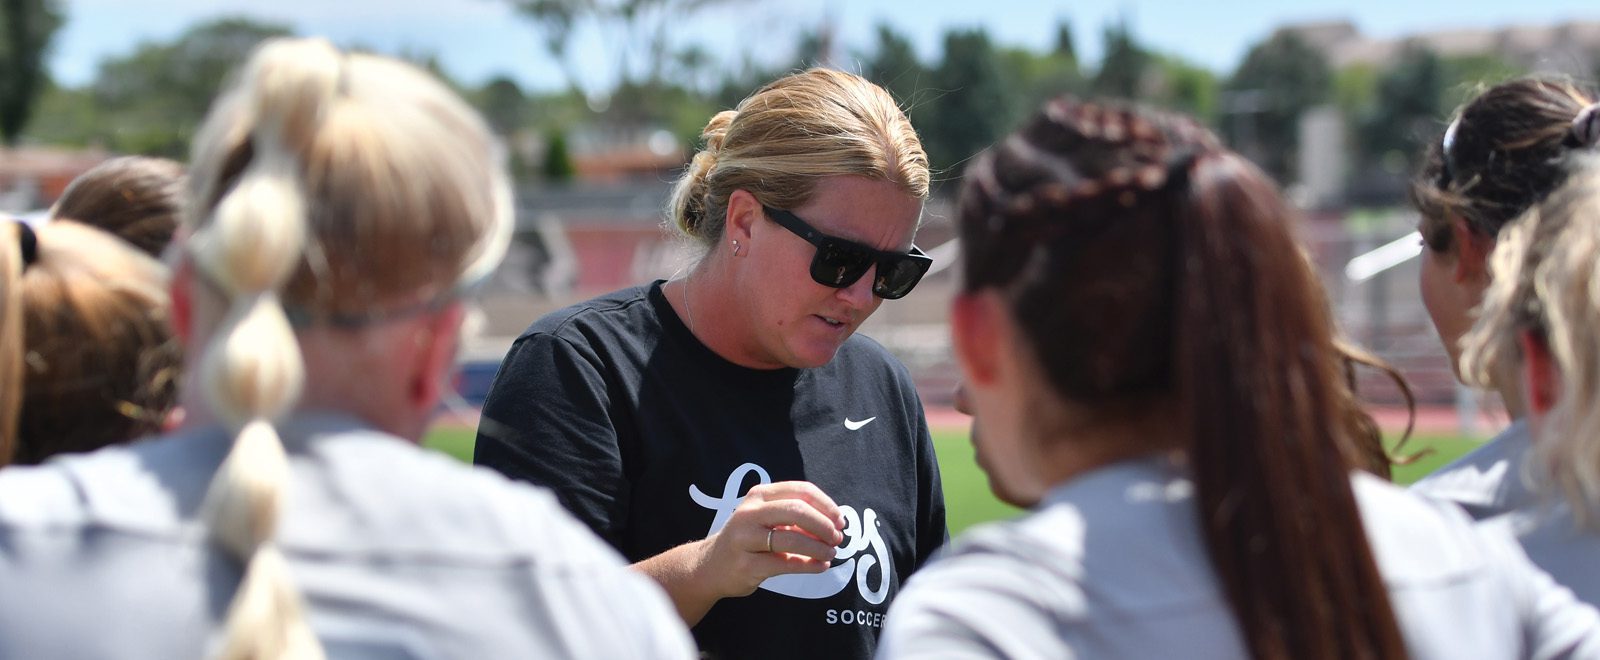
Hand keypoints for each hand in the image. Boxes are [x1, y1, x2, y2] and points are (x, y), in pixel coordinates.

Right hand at [698, 480, 845, 598]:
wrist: (710, 566)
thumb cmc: (748, 539)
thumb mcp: (765, 517)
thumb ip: (794, 514)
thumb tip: (835, 522)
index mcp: (759, 495)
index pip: (800, 490)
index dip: (826, 505)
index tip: (840, 520)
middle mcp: (749, 513)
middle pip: (797, 511)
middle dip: (824, 525)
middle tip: (837, 538)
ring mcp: (745, 539)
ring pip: (791, 539)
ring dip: (818, 548)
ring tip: (831, 554)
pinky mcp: (746, 565)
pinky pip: (784, 564)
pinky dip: (808, 565)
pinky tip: (821, 567)